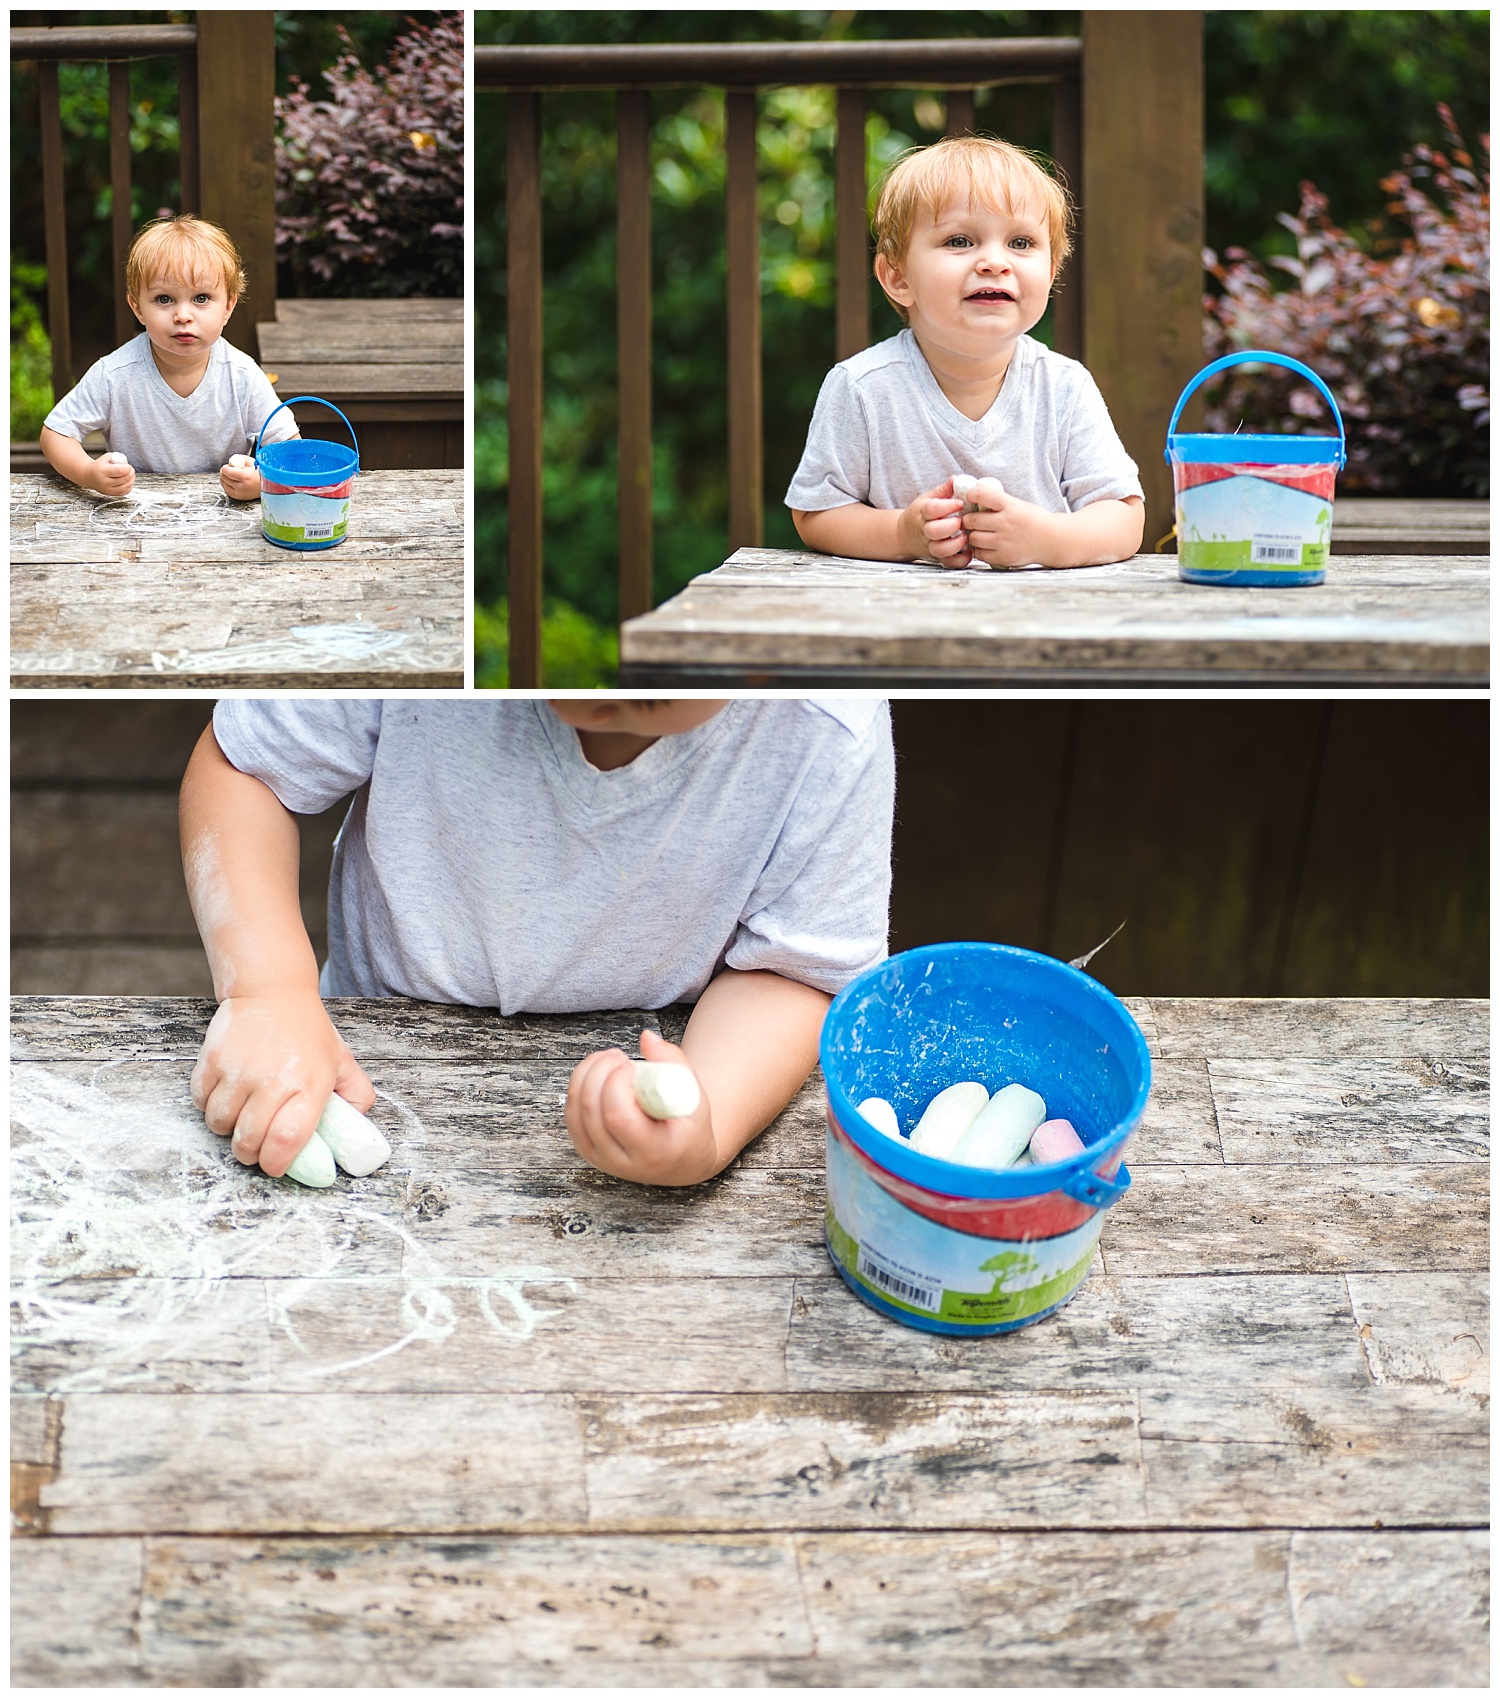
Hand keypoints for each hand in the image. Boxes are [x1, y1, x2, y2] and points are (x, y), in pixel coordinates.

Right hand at [91, 452, 134, 497]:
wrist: (89, 476)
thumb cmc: (98, 466)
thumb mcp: (105, 457)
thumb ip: (116, 458)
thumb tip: (126, 463)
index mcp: (103, 471)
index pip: (120, 471)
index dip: (128, 468)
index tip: (128, 465)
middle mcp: (105, 482)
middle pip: (125, 479)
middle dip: (131, 473)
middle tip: (131, 469)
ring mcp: (108, 489)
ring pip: (126, 486)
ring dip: (131, 480)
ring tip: (131, 474)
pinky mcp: (111, 494)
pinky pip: (125, 492)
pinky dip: (129, 486)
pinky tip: (128, 481)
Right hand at [191, 989, 373, 1177]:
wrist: (272, 991)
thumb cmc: (307, 1031)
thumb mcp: (342, 1061)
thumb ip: (356, 1095)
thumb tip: (356, 1128)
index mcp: (310, 1084)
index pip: (287, 1140)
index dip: (276, 1163)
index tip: (274, 1165)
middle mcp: (273, 1080)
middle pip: (249, 1140)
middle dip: (249, 1153)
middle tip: (255, 1147)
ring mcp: (239, 1070)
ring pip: (220, 1125)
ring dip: (228, 1129)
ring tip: (241, 1116)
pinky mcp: (212, 1061)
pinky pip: (201, 1102)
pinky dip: (209, 1105)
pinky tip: (227, 1094)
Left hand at [220, 455, 260, 499]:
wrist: (271, 485)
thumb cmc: (262, 473)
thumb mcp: (252, 462)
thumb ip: (240, 459)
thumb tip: (231, 461)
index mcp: (245, 476)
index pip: (227, 471)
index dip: (225, 467)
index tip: (227, 466)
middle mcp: (242, 486)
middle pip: (224, 478)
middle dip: (224, 472)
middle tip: (228, 469)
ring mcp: (241, 494)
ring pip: (224, 485)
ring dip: (224, 479)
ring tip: (228, 475)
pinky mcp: (241, 498)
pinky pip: (228, 492)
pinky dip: (227, 486)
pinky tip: (230, 482)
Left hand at [565, 1027, 716, 1185]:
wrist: (681, 1157)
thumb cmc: (689, 1125)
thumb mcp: (693, 1093)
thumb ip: (673, 1061)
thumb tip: (646, 1037)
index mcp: (654, 1151)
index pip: (618, 1118)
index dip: (616, 1084)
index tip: (630, 1065)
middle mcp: (621, 1161)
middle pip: (591, 1111)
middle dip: (599, 1072)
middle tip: (618, 1056)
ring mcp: (600, 1158)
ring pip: (575, 1112)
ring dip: (586, 1075)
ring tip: (609, 1060)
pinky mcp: (587, 1150)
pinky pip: (571, 1115)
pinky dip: (579, 1087)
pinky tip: (597, 1073)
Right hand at [897, 479, 973, 566]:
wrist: (906, 535)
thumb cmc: (920, 515)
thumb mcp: (928, 499)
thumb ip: (943, 490)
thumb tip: (956, 479)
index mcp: (922, 513)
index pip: (932, 509)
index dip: (947, 506)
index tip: (960, 503)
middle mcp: (925, 531)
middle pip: (934, 531)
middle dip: (950, 526)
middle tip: (961, 521)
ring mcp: (931, 546)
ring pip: (940, 550)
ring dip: (955, 545)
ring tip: (966, 537)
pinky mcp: (938, 558)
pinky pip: (948, 563)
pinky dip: (960, 561)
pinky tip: (969, 552)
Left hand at [962, 484, 1060, 568]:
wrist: (1052, 540)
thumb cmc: (1033, 520)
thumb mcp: (1018, 504)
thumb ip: (997, 502)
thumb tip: (972, 498)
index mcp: (1011, 506)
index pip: (982, 495)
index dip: (971, 494)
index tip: (970, 497)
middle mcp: (1006, 523)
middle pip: (972, 520)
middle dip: (968, 519)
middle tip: (970, 519)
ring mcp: (1004, 542)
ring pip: (973, 538)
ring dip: (972, 535)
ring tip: (979, 532)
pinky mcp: (1003, 557)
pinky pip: (979, 554)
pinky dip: (979, 549)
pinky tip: (986, 544)